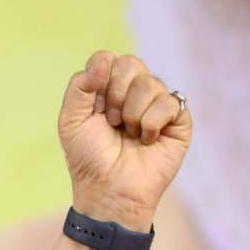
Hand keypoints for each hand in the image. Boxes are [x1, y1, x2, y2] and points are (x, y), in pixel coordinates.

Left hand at [58, 51, 190, 229]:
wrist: (110, 190)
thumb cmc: (89, 159)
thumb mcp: (71, 122)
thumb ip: (80, 87)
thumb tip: (103, 60)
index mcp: (105, 90)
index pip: (106, 58)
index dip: (100, 79)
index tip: (95, 108)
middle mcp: (132, 92)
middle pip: (130, 63)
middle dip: (116, 95)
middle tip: (112, 123)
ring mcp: (156, 104)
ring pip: (149, 82)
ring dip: (132, 114)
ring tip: (128, 135)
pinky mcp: (178, 119)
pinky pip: (169, 101)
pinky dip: (151, 124)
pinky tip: (147, 140)